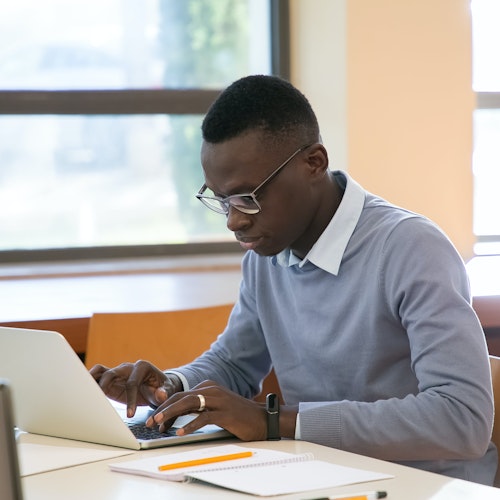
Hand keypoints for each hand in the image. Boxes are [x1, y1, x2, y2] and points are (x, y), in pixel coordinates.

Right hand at [89, 360, 180, 417]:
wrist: (158, 387)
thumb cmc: (163, 388)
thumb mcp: (168, 390)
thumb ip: (164, 392)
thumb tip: (160, 394)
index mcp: (142, 367)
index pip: (133, 383)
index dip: (131, 399)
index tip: (131, 414)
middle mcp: (128, 367)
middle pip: (112, 373)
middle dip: (104, 385)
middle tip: (97, 400)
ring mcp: (117, 373)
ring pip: (100, 371)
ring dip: (91, 380)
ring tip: (84, 393)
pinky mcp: (110, 381)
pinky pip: (97, 378)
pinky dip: (90, 383)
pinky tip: (83, 394)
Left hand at [147, 380, 267, 440]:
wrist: (262, 419)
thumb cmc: (238, 416)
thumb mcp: (216, 407)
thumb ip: (199, 408)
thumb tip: (175, 418)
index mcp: (208, 387)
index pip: (181, 395)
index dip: (166, 406)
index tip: (154, 419)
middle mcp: (212, 390)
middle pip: (181, 397)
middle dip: (163, 409)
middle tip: (150, 421)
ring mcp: (218, 400)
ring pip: (189, 404)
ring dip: (171, 414)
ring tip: (159, 423)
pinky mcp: (225, 413)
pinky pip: (203, 417)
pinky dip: (190, 424)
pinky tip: (180, 432)